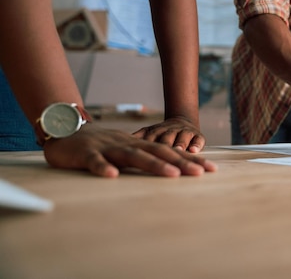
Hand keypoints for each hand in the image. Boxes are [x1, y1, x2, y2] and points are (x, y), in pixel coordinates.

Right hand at [43, 124, 217, 177]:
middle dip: (180, 163)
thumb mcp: (126, 151)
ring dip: (153, 165)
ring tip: (173, 175)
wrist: (65, 129)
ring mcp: (107, 148)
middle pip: (158, 153)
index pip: (169, 152)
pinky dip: (103, 167)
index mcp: (139, 145)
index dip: (189, 160)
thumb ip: (145, 159)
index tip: (211, 169)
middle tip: (200, 173)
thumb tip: (173, 170)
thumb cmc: (100, 145)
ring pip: (133, 156)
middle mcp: (128, 144)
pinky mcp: (86, 154)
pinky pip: (95, 161)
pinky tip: (112, 176)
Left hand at [133, 117, 204, 152]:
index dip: (146, 145)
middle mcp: (171, 130)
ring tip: (179, 151)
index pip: (151, 138)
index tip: (140, 154)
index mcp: (156, 131)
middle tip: (162, 155)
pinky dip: (196, 144)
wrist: (182, 120)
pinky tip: (194, 150)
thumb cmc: (161, 133)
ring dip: (180, 144)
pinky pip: (198, 139)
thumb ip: (137, 137)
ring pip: (182, 138)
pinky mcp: (197, 135)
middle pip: (167, 138)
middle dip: (165, 146)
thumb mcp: (148, 133)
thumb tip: (116, 143)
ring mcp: (184, 132)